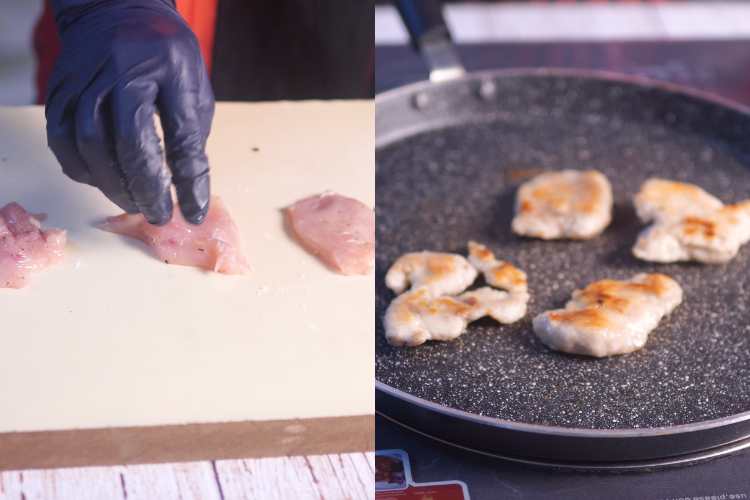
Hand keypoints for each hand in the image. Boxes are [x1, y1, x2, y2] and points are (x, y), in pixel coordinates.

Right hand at [46, 0, 214, 224]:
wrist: (116, 10)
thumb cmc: (164, 54)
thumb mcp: (192, 86)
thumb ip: (190, 133)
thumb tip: (188, 188)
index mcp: (163, 69)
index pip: (177, 136)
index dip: (187, 181)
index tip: (194, 212)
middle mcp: (116, 74)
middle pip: (126, 144)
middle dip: (144, 189)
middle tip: (159, 214)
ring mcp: (82, 82)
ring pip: (88, 145)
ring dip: (113, 184)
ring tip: (135, 202)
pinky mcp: (59, 93)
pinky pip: (63, 141)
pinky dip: (83, 169)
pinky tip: (104, 180)